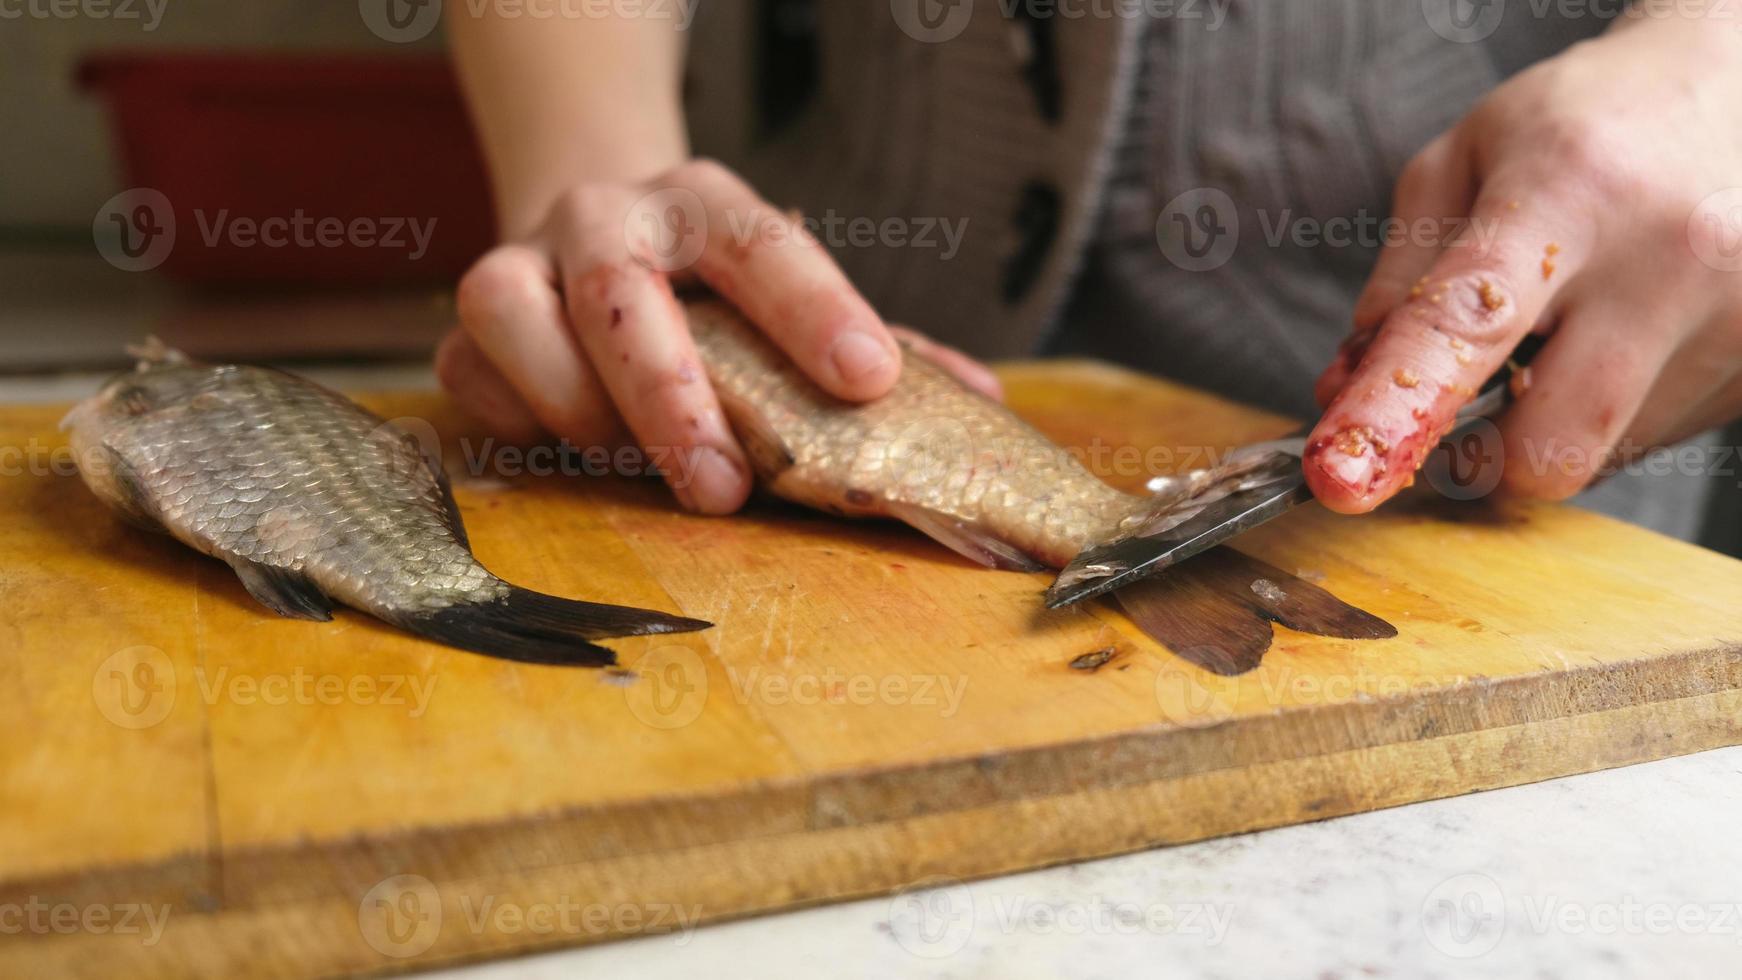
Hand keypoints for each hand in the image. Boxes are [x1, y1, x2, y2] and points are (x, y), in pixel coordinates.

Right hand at [436, 158, 1000, 513]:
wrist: (595, 231)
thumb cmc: (716, 292)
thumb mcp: (793, 299)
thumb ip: (879, 347)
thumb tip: (981, 403)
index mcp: (706, 206)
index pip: (764, 245)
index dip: (816, 309)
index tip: (869, 380)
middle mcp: (609, 217)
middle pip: (623, 290)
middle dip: (671, 394)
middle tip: (723, 486)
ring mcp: (526, 259)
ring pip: (515, 313)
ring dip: (580, 409)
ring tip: (641, 469)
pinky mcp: (472, 322)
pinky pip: (474, 374)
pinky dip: (520, 422)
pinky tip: (573, 452)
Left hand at [1306, 13, 1741, 512]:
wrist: (1740, 87)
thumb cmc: (1584, 124)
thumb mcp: (1462, 162)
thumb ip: (1397, 277)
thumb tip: (1346, 388)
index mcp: (1570, 191)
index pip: (1465, 324)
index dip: (1393, 408)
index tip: (1339, 473)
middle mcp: (1668, 260)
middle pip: (1548, 446)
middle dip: (1480, 454)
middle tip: (1461, 405)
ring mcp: (1733, 319)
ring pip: (1600, 454)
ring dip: (1549, 421)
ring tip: (1566, 332)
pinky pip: (1651, 439)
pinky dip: (1608, 411)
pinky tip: (1618, 337)